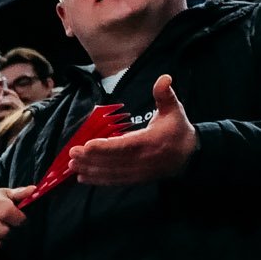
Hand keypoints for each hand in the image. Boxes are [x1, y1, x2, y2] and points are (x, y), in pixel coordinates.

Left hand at [73, 76, 195, 185]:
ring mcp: (138, 172)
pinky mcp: (135, 179)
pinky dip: (97, 180)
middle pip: (112, 161)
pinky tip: (82, 177)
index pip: (124, 146)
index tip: (87, 144)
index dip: (105, 147)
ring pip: (110, 173)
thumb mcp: (174, 109)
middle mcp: (142, 160)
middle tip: (72, 153)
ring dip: (90, 169)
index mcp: (150, 142)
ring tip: (72, 165)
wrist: (188, 154)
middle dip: (90, 158)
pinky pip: (113, 181)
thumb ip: (164, 94)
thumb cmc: (177, 129)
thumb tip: (164, 78)